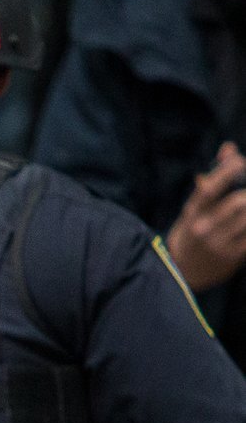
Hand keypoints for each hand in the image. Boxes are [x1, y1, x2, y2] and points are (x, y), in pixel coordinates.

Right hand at [167, 142, 245, 291]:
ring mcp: (218, 244)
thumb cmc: (191, 233)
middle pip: (238, 202)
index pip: (209, 189)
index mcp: (192, 213)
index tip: (240, 160)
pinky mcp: (232, 257)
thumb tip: (229, 149)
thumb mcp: (194, 209)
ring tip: (245, 207)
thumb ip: (213, 180)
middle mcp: (203, 228)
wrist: (182, 272)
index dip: (227, 172)